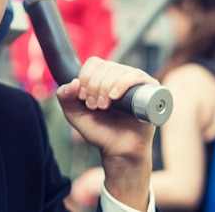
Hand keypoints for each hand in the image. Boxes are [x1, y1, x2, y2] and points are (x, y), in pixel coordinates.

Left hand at [56, 56, 156, 209]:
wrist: (120, 150)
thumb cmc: (100, 132)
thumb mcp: (75, 115)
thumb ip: (65, 98)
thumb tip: (73, 82)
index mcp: (104, 77)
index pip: (94, 63)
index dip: (85, 78)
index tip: (83, 98)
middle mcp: (120, 76)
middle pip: (105, 66)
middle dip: (94, 86)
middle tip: (95, 106)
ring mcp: (136, 82)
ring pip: (119, 70)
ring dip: (106, 86)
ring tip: (104, 106)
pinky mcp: (150, 90)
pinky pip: (137, 76)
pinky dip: (123, 83)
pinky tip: (114, 96)